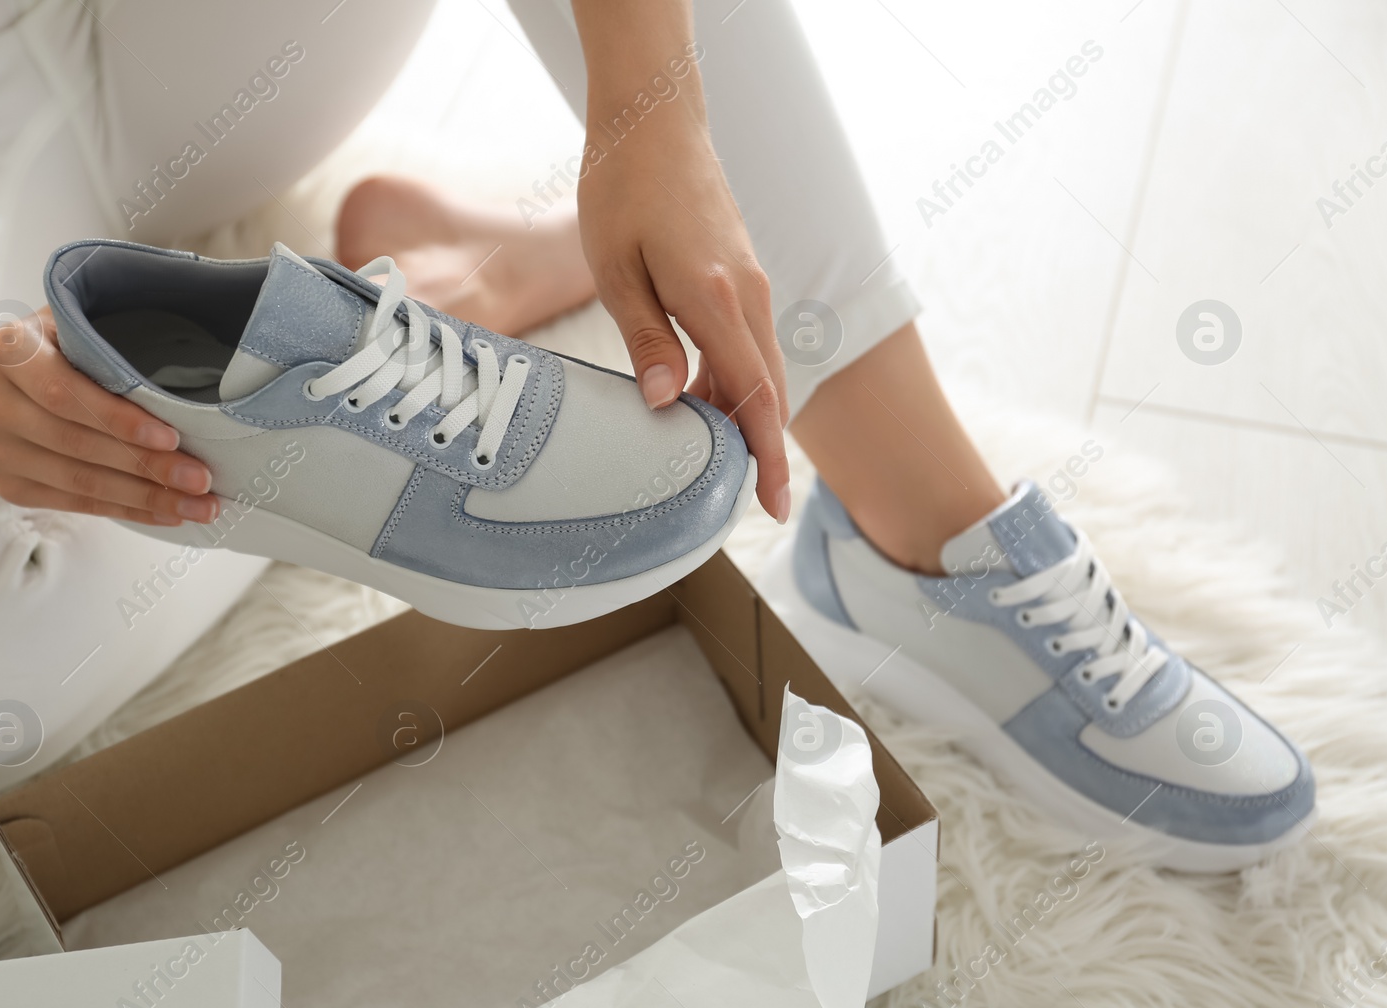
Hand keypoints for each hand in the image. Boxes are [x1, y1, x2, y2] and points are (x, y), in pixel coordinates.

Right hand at [0, 307, 218, 525]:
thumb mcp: (58, 325)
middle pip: (77, 444)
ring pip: (79, 482)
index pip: (64, 392)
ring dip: (146, 498)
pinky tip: (168, 513)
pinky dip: (127, 510)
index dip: (117, 419)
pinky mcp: (8, 486)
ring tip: (198, 506)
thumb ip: (100, 341)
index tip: (170, 436)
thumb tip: (181, 374)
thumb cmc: (37, 349)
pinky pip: (75, 504)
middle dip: (146, 466)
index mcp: (6, 352)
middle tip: (201, 478)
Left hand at [575, 82, 789, 521]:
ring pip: (762, 371)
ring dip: (743, 417)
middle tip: (741, 504)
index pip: (753, 397)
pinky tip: (699, 401)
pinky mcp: (741, 276)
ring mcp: (750, 284)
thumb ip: (645, 339)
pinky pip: (749, 344)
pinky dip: (735, 382)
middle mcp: (746, 296)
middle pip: (769, 394)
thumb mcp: (615, 269)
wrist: (654, 119)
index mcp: (714, 298)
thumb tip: (663, 404)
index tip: (771, 508)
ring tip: (710, 462)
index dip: (763, 458)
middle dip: (761, 451)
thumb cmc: (624, 187)